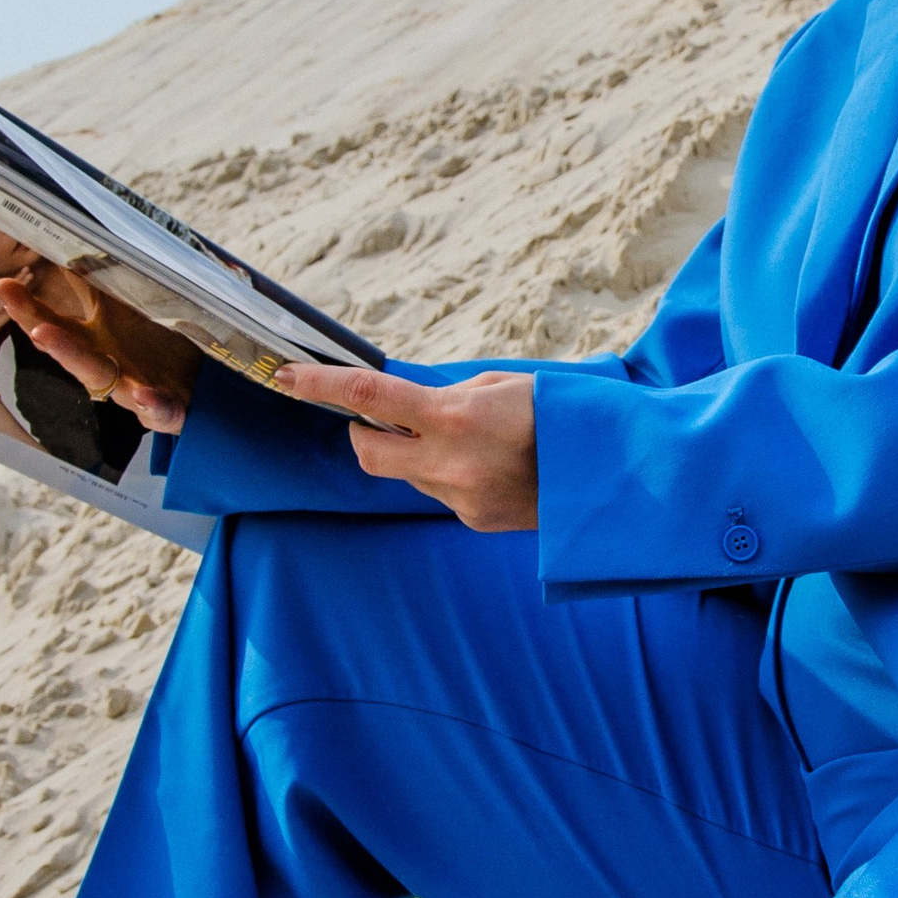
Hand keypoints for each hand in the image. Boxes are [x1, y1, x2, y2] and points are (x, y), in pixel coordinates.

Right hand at [0, 266, 198, 435]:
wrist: (196, 388)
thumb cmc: (151, 348)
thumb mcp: (122, 315)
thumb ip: (95, 287)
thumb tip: (72, 249)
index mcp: (94, 345)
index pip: (54, 326)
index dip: (27, 310)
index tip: (2, 287)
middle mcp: (107, 369)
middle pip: (75, 357)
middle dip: (56, 344)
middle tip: (36, 331)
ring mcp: (135, 391)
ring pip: (107, 382)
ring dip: (90, 369)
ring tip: (76, 356)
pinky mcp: (168, 408)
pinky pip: (160, 410)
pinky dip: (152, 405)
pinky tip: (145, 395)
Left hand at [272, 362, 537, 531]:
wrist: (612, 473)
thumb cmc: (560, 414)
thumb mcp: (503, 385)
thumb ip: (447, 397)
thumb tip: (408, 407)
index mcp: (455, 419)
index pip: (367, 400)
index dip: (319, 386)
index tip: (285, 376)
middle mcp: (449, 464)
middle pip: (367, 454)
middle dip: (362, 434)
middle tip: (380, 420)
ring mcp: (460, 499)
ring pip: (409, 474)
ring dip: (420, 454)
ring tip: (475, 442)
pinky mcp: (474, 520)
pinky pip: (442, 493)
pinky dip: (454, 474)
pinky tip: (494, 467)